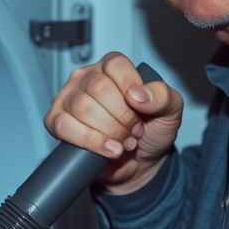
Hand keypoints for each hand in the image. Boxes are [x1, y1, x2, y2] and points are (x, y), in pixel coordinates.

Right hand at [43, 51, 182, 193]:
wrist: (139, 163)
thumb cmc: (151, 130)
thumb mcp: (171, 110)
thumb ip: (163, 95)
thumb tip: (138, 95)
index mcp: (112, 68)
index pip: (115, 65)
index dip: (130, 87)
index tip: (142, 108)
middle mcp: (87, 78)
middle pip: (98, 88)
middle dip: (122, 116)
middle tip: (134, 129)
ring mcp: (69, 99)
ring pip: (82, 107)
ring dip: (109, 130)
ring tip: (123, 140)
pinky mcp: (57, 121)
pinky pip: (64, 126)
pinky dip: (90, 141)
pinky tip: (108, 149)